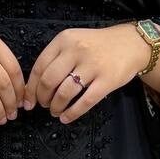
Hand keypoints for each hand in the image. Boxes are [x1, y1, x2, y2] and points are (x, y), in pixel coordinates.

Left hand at [22, 23, 159, 122]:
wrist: (131, 44)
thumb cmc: (98, 46)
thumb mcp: (74, 42)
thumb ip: (56, 58)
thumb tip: (33, 86)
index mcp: (64, 40)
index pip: (39, 67)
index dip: (31, 88)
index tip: (28, 101)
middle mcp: (76, 51)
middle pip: (49, 81)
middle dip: (42, 98)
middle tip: (44, 105)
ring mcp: (93, 65)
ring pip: (65, 93)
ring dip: (56, 107)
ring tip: (55, 111)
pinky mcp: (107, 81)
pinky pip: (85, 102)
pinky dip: (72, 113)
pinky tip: (66, 118)